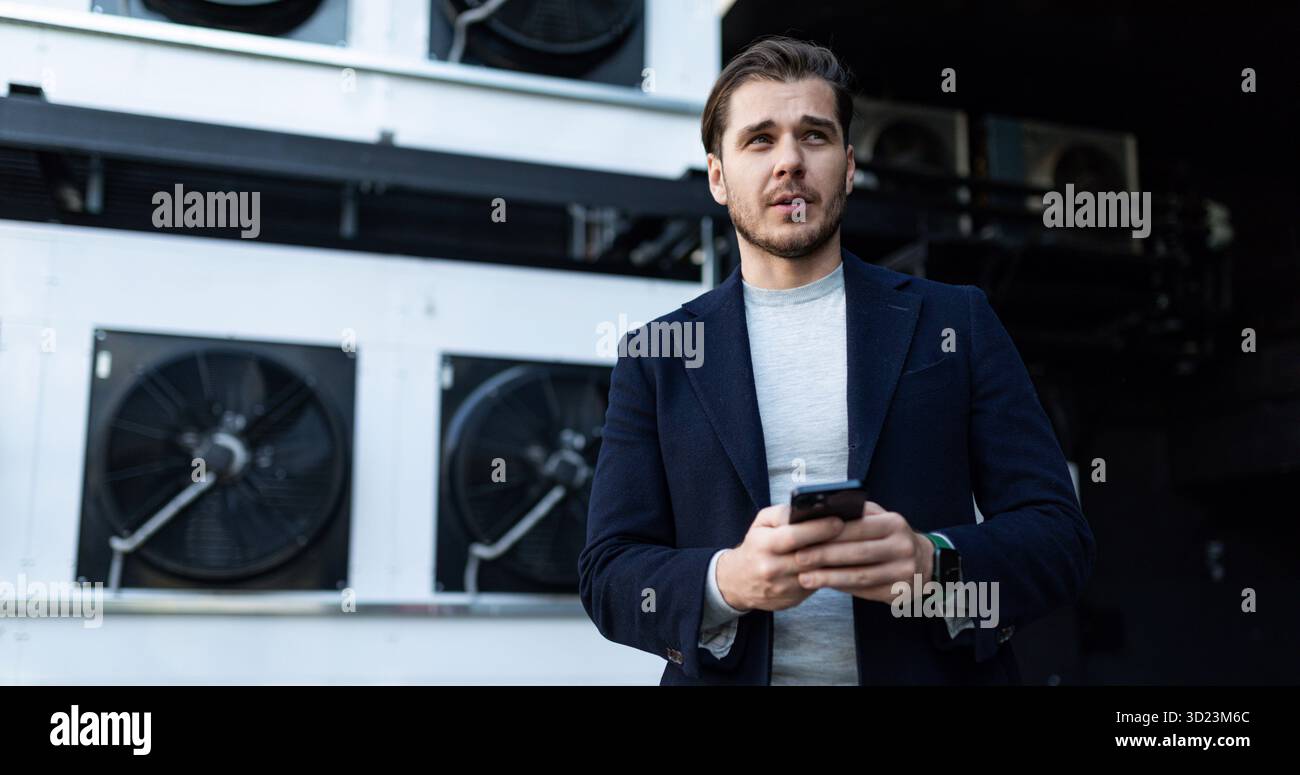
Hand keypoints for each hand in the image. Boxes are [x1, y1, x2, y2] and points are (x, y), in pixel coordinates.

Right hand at [715, 502, 847, 611]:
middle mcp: (771, 568)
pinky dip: (831, 575)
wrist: (737, 582)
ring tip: (855, 548)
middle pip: (809, 557)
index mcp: (763, 545)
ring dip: (837, 562)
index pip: (793, 536)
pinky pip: (816, 586)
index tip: (839, 520)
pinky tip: (844, 564)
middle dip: (834, 544)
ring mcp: (782, 588)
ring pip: (817, 574)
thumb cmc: (756, 545)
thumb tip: (807, 508)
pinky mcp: (791, 601)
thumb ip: (782, 514)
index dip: (818, 529)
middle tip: (857, 533)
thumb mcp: (761, 524)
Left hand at [790, 501, 933, 603]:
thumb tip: (821, 515)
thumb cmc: (890, 536)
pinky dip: (843, 588)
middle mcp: (903, 547)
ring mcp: (904, 572)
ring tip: (805, 578)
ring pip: (861, 576)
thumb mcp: (880, 518)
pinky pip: (866, 591)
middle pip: (858, 553)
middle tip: (799, 559)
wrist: (925, 563)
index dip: (830, 533)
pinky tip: (825, 585)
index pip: (858, 527)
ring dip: (830, 578)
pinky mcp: (900, 592)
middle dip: (825, 556)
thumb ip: (855, 514)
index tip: (805, 537)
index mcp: (895, 524)